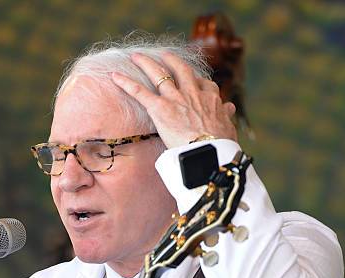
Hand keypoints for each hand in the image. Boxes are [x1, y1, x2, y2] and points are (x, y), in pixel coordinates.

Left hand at [112, 51, 237, 148]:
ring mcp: (176, 99)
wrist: (208, 154)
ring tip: (137, 57)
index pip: (204, 85)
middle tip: (165, 56)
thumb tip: (230, 108)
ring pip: (159, 74)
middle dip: (172, 61)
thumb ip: (226, 116)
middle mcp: (193, 94)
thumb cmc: (220, 147)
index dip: (197, 81)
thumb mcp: (229, 128)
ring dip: (146, 63)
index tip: (193, 79)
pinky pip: (140, 92)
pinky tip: (115, 76)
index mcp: (211, 100)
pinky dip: (126, 83)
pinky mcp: (160, 109)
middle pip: (181, 70)